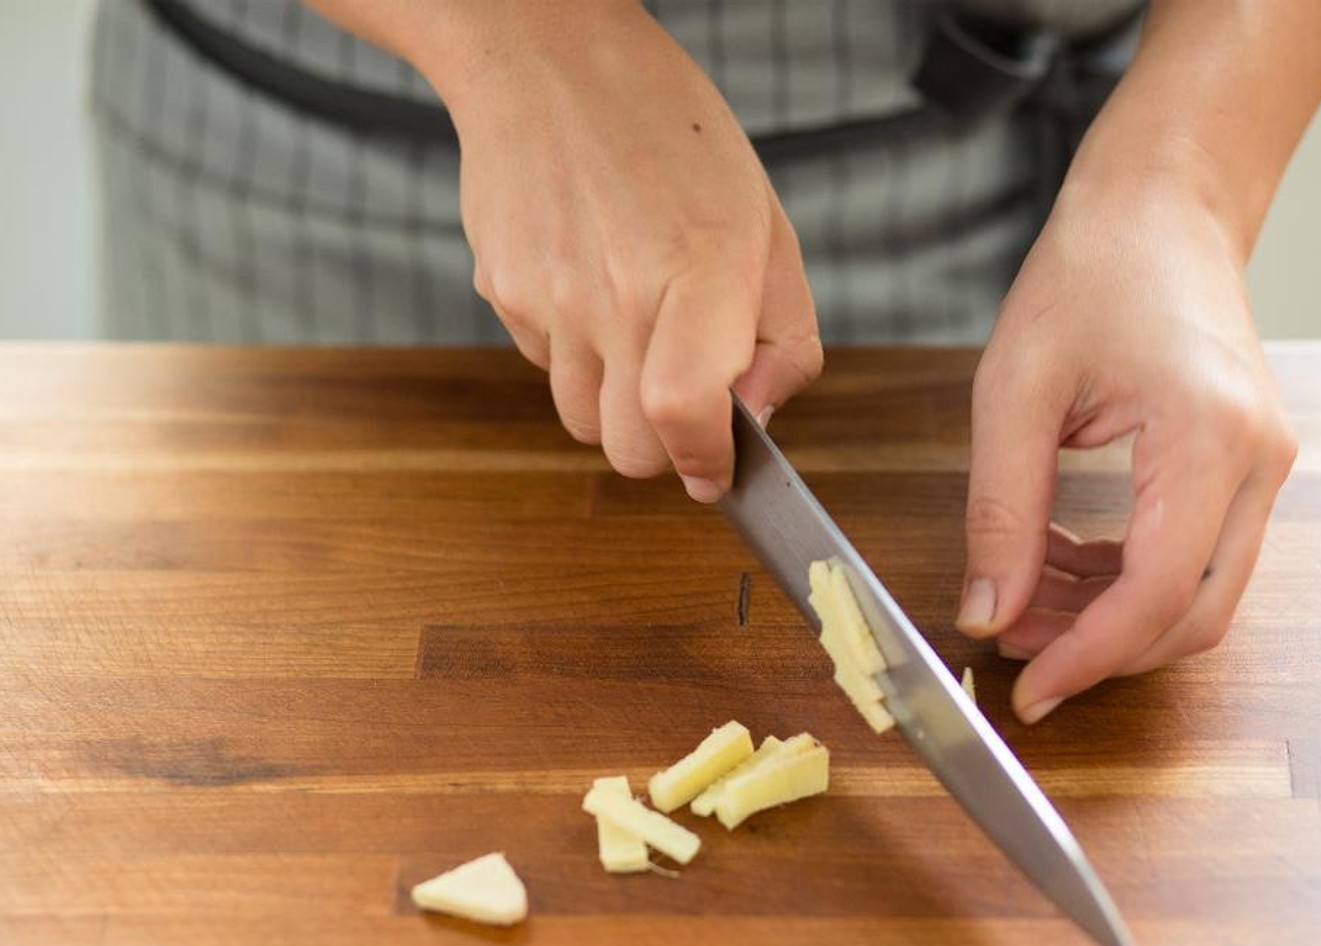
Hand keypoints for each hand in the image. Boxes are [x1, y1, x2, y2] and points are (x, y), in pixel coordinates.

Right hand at [434, 1, 821, 499]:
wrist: (548, 61)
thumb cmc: (672, 138)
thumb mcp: (767, 224)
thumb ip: (784, 334)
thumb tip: (760, 418)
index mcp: (699, 269)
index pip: (685, 413)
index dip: (704, 462)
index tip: (717, 472)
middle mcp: (615, 292)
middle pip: (627, 452)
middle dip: (663, 448)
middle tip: (683, 401)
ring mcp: (547, 297)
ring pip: (580, 422)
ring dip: (614, 405)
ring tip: (633, 329)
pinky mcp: (501, 293)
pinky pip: (542, 368)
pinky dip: (572, 356)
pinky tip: (587, 288)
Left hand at [955, 173, 1297, 721]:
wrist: (1158, 209)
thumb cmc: (1089, 273)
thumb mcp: (1015, 392)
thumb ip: (1001, 511)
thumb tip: (988, 613)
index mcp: (1208, 437)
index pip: (1158, 593)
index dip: (1089, 656)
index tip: (1028, 690)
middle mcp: (1257, 462)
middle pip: (1193, 613)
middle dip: (1100, 648)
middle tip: (1013, 650)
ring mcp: (1260, 467)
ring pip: (1197, 594)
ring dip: (1107, 618)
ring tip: (1019, 605)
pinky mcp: (1240, 467)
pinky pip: (1192, 556)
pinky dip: (1122, 579)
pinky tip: (1054, 563)